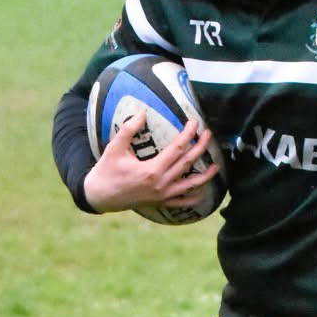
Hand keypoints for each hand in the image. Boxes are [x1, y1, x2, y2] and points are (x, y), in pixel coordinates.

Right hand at [84, 114, 218, 214]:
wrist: (100, 196)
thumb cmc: (106, 171)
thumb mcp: (115, 148)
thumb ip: (129, 130)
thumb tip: (142, 113)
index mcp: (152, 170)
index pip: (176, 148)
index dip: (188, 134)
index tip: (195, 122)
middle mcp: (161, 184)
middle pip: (187, 163)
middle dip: (200, 148)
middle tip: (208, 135)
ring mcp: (162, 195)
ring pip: (190, 186)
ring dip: (205, 176)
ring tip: (216, 167)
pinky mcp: (159, 203)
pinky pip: (180, 203)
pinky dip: (193, 199)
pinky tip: (202, 193)